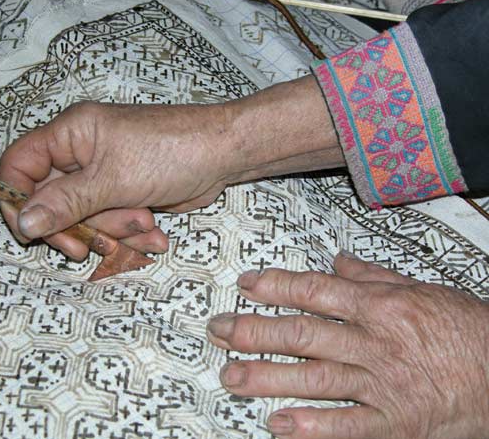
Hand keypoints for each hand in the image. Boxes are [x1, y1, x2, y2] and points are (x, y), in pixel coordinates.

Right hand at [0, 102, 232, 258]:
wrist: (223, 156)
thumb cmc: (170, 152)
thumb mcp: (112, 180)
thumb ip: (65, 203)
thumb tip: (23, 222)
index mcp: (70, 134)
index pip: (20, 165)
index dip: (17, 199)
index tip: (30, 233)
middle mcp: (81, 154)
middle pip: (52, 201)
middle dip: (78, 226)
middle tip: (89, 247)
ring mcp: (104, 177)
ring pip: (85, 218)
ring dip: (112, 231)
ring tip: (143, 223)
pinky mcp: (124, 195)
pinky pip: (111, 223)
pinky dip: (130, 233)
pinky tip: (155, 233)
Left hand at [207, 252, 488, 438]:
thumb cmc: (462, 327)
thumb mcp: (418, 289)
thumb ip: (371, 275)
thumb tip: (335, 259)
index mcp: (379, 305)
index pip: (315, 290)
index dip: (275, 286)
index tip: (245, 285)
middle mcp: (374, 342)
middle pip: (302, 333)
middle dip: (254, 331)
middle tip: (218, 330)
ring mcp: (381, 384)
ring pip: (314, 378)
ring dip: (267, 377)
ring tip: (229, 376)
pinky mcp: (394, 422)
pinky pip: (346, 426)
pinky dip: (311, 427)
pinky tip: (277, 424)